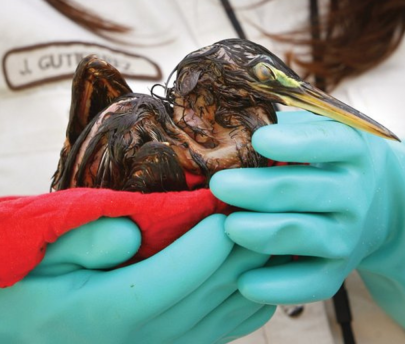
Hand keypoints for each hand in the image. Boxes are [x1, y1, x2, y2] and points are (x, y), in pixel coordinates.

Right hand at [0, 214, 274, 343]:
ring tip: (259, 213)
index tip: (231, 194)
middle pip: (220, 287)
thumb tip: (133, 233)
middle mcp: (148, 341)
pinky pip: (235, 325)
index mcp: (112, 313)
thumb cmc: (34, 280)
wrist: (28, 329)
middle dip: (247, 237)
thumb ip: (86, 239)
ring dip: (256, 260)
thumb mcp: (46, 250)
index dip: (216, 232)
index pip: (185, 273)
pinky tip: (250, 251)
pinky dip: (254, 287)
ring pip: (238, 308)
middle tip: (258, 192)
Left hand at [210, 112, 393, 304]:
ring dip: (261, 233)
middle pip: (301, 190)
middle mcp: (355, 192)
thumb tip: (227, 123)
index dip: (292, 143)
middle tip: (218, 184)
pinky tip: (243, 282)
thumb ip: (283, 124)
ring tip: (226, 226)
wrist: (380, 201)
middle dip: (256, 189)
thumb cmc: (327, 154)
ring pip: (301, 235)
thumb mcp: (320, 127)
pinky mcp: (338, 272)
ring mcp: (349, 234)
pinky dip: (276, 287)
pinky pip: (308, 283)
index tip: (258, 140)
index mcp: (352, 147)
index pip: (325, 142)